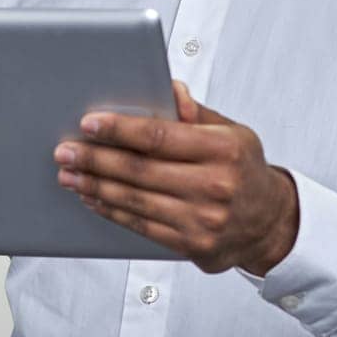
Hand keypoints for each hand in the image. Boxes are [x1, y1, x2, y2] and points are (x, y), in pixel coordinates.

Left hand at [53, 80, 299, 274]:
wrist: (271, 222)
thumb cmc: (244, 169)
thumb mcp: (233, 132)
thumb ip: (196, 113)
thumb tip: (169, 90)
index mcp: (223, 150)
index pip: (160, 137)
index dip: (120, 130)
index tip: (90, 123)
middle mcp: (214, 186)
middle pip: (140, 171)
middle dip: (96, 159)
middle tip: (65, 151)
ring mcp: (203, 220)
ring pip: (135, 201)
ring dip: (95, 187)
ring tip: (70, 174)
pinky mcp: (192, 245)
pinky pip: (142, 227)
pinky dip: (112, 212)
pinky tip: (92, 199)